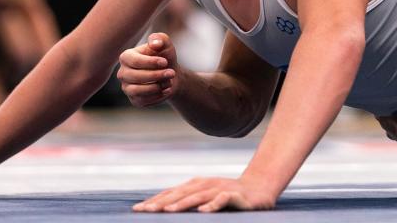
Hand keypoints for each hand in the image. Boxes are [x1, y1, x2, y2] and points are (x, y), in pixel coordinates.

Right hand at [118, 33, 179, 107]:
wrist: (171, 75)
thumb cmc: (165, 57)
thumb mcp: (165, 45)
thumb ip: (160, 39)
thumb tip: (155, 43)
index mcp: (126, 57)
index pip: (135, 61)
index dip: (151, 62)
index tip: (165, 62)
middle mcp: (123, 73)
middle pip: (135, 76)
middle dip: (156, 75)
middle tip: (171, 73)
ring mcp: (127, 87)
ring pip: (137, 90)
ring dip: (156, 87)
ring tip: (169, 81)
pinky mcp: (134, 100)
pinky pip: (142, 101)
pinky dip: (157, 96)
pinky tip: (166, 89)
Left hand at [133, 176, 276, 212]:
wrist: (259, 188)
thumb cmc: (228, 194)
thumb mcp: (205, 196)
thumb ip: (187, 200)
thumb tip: (163, 208)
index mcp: (195, 185)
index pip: (171, 193)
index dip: (154, 200)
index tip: (137, 209)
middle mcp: (205, 184)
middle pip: (180, 194)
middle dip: (161, 202)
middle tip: (145, 210)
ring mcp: (220, 188)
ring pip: (198, 196)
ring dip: (182, 203)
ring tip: (168, 211)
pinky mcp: (236, 195)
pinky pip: (223, 199)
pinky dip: (213, 204)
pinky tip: (203, 211)